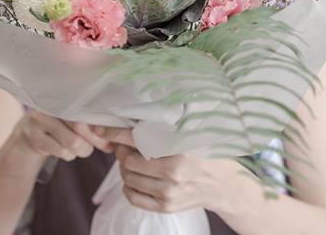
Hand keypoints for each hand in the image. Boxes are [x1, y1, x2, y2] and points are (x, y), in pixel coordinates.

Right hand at [13, 110, 111, 162]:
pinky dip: (67, 155)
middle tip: (104, 147)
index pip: (87, 108)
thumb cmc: (58, 129)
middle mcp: (50, 104)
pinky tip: (64, 150)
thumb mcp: (73, 121)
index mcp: (64, 96)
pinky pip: (60, 151)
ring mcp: (39, 119)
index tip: (112, 139)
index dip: (101, 125)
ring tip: (79, 147)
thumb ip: (92, 126)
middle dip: (96, 140)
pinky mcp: (32, 136)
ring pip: (73, 142)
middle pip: (80, 125)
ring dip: (81, 150)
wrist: (26, 139)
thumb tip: (115, 141)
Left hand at [97, 127, 241, 213]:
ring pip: (128, 179)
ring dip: (124, 169)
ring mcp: (169, 192)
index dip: (116, 134)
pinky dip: (128, 187)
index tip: (102, 130)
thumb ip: (166, 127)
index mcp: (179, 148)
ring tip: (132, 161)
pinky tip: (135, 178)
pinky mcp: (167, 206)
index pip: (138, 139)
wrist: (223, 184)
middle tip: (125, 146)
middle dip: (121, 152)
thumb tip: (133, 119)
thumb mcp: (192, 133)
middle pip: (129, 161)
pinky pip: (133, 197)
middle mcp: (173, 171)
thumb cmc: (206, 153)